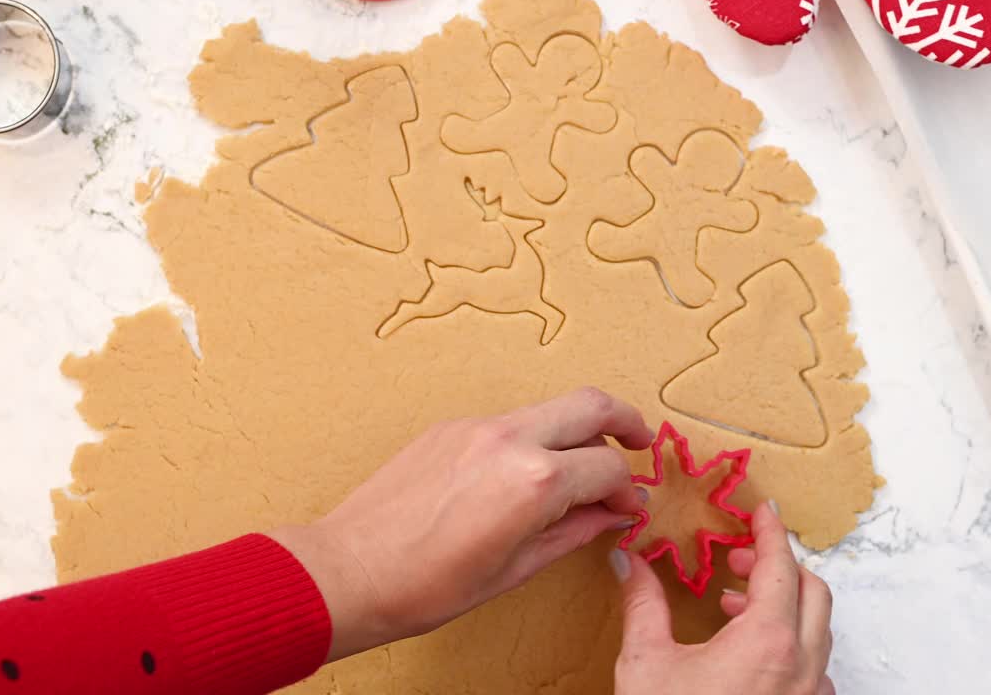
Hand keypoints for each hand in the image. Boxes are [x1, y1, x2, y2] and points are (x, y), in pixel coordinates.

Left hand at [271, 387, 652, 660]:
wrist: (350, 569)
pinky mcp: (450, 428)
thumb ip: (572, 532)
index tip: (630, 509)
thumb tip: (611, 515)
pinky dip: (534, 438)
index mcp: (534, 481)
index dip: (628, 491)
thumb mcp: (515, 568)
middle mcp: (510, 440)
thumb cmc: (427, 584)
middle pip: (590, 405)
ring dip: (576, 429)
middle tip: (640, 442)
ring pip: (548, 410)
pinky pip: (509, 423)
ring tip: (583, 465)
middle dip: (625, 420)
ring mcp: (477, 428)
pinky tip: (529, 473)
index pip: (608, 470)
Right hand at [612, 501, 835, 694]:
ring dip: (784, 609)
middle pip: (813, 592)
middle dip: (778, 567)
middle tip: (736, 562)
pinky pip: (815, 671)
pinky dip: (792, 648)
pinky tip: (754, 658)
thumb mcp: (647, 663)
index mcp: (766, 641)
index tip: (761, 511)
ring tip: (734, 610)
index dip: (769, 532)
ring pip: (817, 633)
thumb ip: (643, 604)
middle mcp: (799, 666)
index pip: (780, 566)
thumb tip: (629, 562)